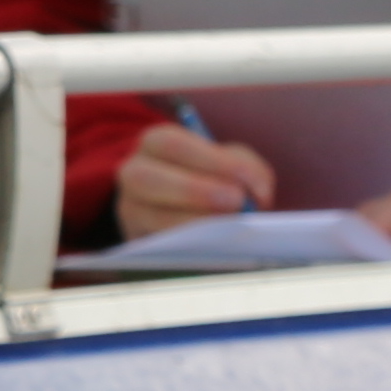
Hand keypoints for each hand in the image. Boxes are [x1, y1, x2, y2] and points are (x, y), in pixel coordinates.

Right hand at [113, 123, 281, 237]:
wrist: (192, 208)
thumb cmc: (213, 178)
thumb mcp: (231, 163)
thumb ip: (248, 169)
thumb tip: (258, 194)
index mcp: (156, 143)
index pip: (173, 144)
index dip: (211, 162)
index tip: (247, 180)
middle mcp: (134, 173)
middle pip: (147, 178)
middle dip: (195, 191)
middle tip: (237, 202)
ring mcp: (133, 209)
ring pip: (151, 216)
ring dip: (195, 222)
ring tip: (231, 227)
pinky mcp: (140, 240)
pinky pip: (160, 246)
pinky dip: (192, 247)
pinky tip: (219, 246)